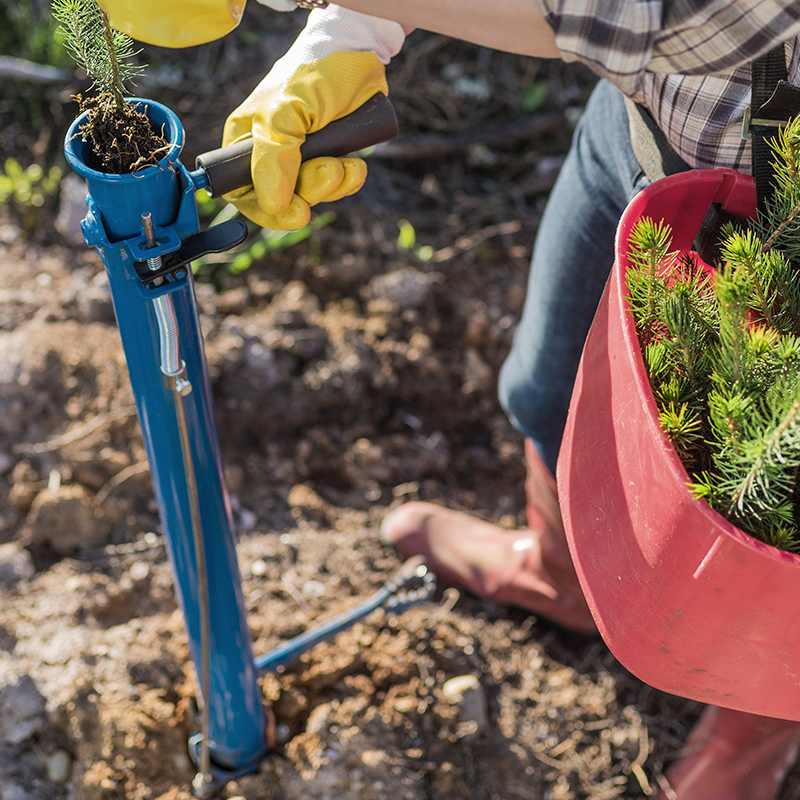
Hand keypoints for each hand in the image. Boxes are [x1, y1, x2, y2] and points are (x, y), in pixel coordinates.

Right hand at [222, 7, 404, 229]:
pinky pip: (335, 187)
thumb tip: (272, 204)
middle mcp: (271, 152)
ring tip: (344, 163)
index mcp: (246, 140)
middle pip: (281, 198)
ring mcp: (301, 157)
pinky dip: (348, 181)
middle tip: (329, 171)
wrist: (360, 55)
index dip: (265, 208)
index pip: (241, 191)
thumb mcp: (284, 113)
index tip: (293, 212)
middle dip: (309, 192)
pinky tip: (355, 165)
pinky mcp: (329, 158)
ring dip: (331, 185)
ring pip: (311, 195)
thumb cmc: (314, 73)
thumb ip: (273, 158)